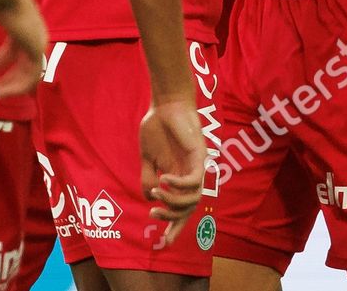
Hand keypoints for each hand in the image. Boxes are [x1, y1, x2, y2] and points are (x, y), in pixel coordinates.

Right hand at [0, 0, 47, 100]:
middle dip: (4, 78)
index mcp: (23, 26)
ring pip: (27, 75)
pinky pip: (31, 78)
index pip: (12, 51)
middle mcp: (34, 36)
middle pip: (21, 65)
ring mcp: (38, 43)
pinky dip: (15, 87)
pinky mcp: (38, 50)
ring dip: (8, 86)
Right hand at [139, 99, 206, 245]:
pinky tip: (165, 178)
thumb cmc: (156, 127)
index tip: (163, 243)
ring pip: (192, 199)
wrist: (165, 104)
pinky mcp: (199, 157)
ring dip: (173, 201)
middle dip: (174, 222)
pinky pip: (193, 180)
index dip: (173, 227)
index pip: (179, 209)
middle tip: (154, 217)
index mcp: (177, 178)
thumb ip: (148, 177)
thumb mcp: (147, 157)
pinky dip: (178, 184)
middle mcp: (189, 177)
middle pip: (188, 210)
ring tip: (157, 192)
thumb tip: (149, 198)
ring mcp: (196, 168)